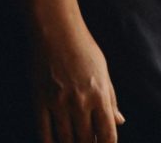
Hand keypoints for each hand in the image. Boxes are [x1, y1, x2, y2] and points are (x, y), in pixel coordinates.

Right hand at [31, 18, 124, 142]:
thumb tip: (120, 121)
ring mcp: (59, 103)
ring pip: (65, 141)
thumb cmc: (83, 47)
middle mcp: (80, 103)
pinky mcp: (40, 101)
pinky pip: (44, 134)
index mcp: (99, 95)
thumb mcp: (103, 69)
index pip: (108, 134)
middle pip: (86, 141)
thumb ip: (111, 98)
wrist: (56, 29)